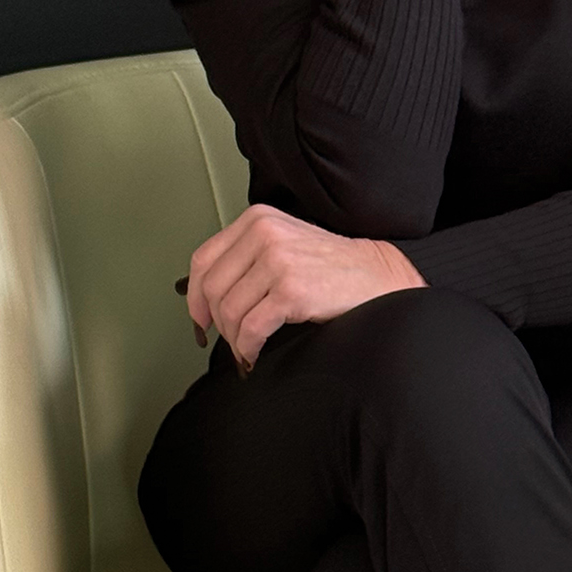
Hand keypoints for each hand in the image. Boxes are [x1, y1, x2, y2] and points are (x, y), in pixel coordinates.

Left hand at [178, 203, 427, 369]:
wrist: (377, 276)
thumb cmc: (331, 267)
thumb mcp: (284, 243)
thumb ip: (246, 257)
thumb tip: (203, 297)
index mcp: (257, 219)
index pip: (203, 261)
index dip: (194, 297)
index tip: (200, 319)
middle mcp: (264, 234)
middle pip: (211, 290)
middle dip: (217, 324)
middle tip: (230, 340)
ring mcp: (278, 260)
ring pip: (228, 313)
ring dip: (234, 341)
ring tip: (248, 348)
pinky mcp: (291, 290)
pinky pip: (250, 329)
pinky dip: (248, 348)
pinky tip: (257, 352)